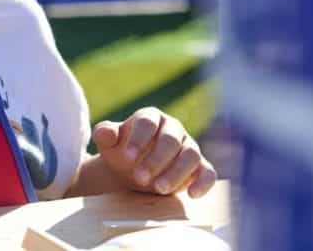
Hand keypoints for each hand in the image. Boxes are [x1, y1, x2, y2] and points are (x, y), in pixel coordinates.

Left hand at [92, 107, 216, 197]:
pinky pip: (208, 172)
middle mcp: (173, 128)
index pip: (148, 123)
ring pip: (190, 155)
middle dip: (155, 160)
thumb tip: (104, 132)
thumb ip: (104, 135)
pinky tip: (192, 195)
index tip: (127, 158)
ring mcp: (188, 146)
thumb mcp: (108, 144)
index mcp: (151, 117)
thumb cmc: (121, 152)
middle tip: (139, 178)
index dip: (138, 139)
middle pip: (170, 140)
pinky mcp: (199, 167)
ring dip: (176, 172)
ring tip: (158, 188)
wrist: (132, 170)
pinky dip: (203, 183)